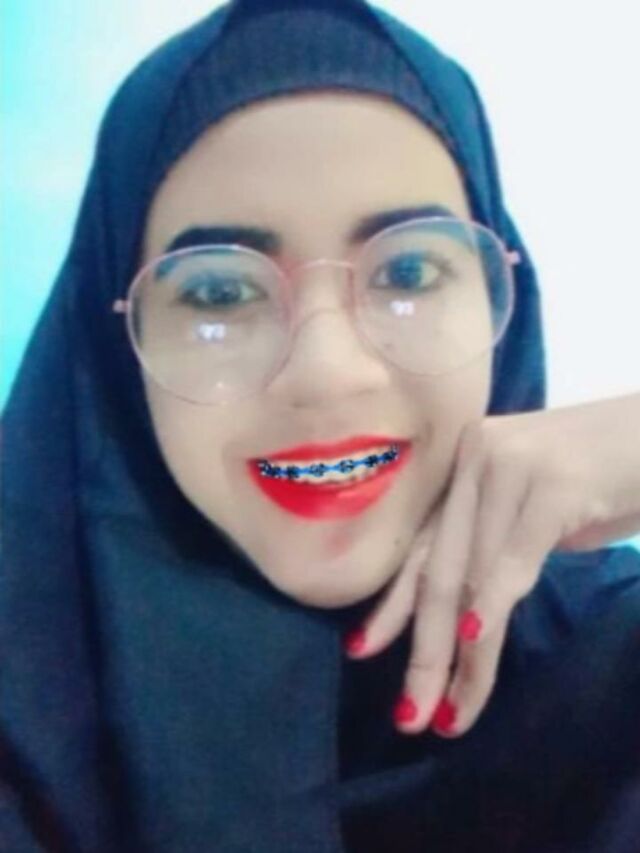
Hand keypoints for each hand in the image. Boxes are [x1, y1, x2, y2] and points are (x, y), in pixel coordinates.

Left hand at [343, 393, 639, 737]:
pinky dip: (493, 603)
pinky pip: (515, 556)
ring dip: (464, 655)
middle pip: (437, 568)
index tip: (361, 652)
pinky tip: (474, 642)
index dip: (393, 605)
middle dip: (422, 649)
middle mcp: (474, 459)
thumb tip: (459, 614)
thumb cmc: (606, 476)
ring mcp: (509, 466)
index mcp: (466, 467)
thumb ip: (495, 547)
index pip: (420, 546)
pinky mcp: (552, 483)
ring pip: (472, 575)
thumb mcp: (535, 514)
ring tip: (450, 713)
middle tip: (408, 715)